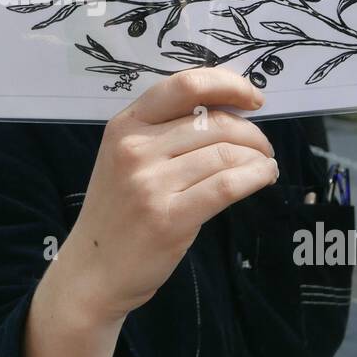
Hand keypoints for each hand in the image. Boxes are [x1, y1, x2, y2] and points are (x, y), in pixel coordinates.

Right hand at [57, 67, 277, 326]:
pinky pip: (227, 185)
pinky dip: (256, 176)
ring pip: (226, 152)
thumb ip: (165, 133)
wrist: (92, 272)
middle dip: (251, 132)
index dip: (228, 85)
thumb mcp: (126, 159)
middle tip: (263, 148)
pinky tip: (264, 178)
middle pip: (213, 122)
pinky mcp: (169, 218)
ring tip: (264, 166)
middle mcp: (134, 148)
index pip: (184, 85)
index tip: (253, 98)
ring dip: (258, 157)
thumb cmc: (118, 214)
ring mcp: (150, 183)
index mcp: (125, 125)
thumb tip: (231, 113)